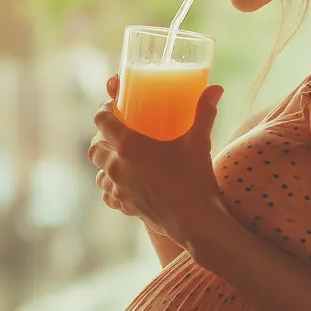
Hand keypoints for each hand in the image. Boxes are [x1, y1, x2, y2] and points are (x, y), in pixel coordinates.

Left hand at [88, 74, 225, 246]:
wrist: (195, 221)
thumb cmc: (194, 178)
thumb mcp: (199, 142)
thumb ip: (204, 112)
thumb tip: (216, 89)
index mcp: (129, 146)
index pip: (101, 121)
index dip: (104, 110)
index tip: (113, 107)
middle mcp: (117, 167)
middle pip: (94, 148)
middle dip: (101, 139)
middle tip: (117, 134)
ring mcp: (119, 189)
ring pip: (98, 173)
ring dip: (105, 165)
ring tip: (121, 160)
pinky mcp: (125, 206)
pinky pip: (108, 195)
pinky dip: (112, 189)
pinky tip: (125, 185)